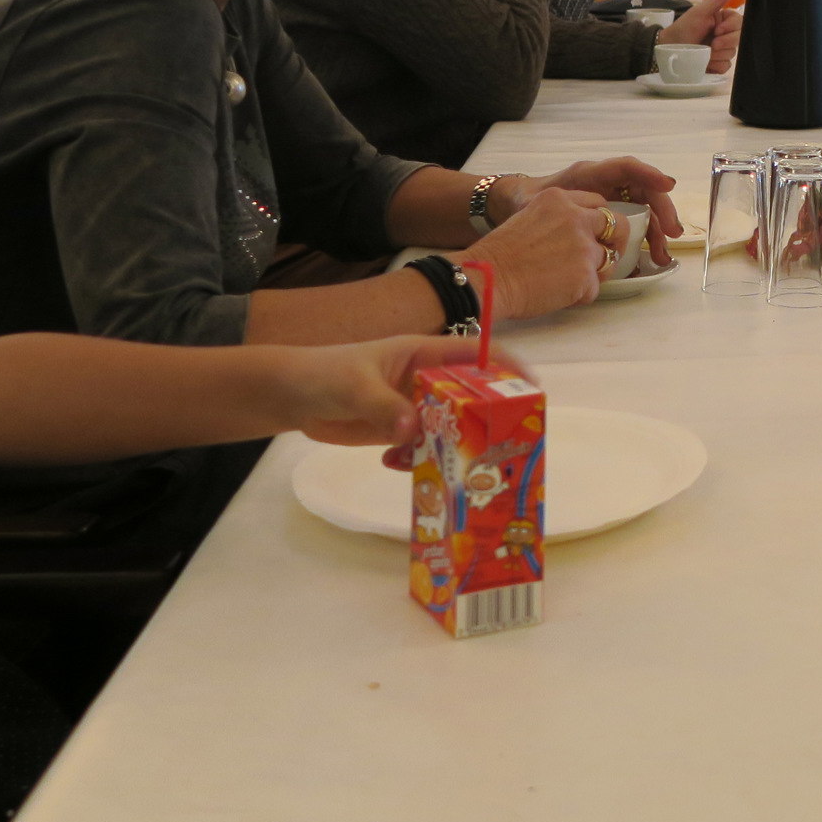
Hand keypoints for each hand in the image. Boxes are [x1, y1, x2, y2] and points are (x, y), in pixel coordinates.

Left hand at [293, 332, 501, 452]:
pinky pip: (422, 448)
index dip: (505, 365)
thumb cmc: (324, 374)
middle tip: (502, 444)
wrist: (290, 396)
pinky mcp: (397, 431)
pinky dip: (419, 461)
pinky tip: (400, 467)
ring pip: (448, 427)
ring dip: (452, 447)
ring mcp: (412, 407)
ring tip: (455, 469)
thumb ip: (384, 407)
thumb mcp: (355, 386)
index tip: (531, 389)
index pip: (474, 353)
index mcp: (422, 354)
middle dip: (486, 417)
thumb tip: (414, 432)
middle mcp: (424, 380)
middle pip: (469, 395)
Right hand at [462, 187, 607, 316]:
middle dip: (615, 242)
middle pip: (618, 225)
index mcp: (559, 199)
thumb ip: (558, 219)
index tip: (595, 233)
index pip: (598, 203)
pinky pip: (594, 288)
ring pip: (609, 260)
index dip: (599, 222)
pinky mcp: (585, 275)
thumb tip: (580, 235)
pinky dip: (580, 295)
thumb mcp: (528, 217)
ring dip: (594, 273)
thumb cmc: (500, 255)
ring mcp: (583, 246)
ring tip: (567, 281)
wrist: (487, 278)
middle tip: (606, 256)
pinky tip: (557, 294)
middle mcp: (575, 217)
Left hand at [502, 157, 682, 274]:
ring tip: (662, 255)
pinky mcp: (611, 213)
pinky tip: (650, 256)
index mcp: (589, 174)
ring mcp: (611, 197)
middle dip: (662, 210)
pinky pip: (636, 221)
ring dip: (657, 230)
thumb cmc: (528, 199)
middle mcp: (605, 183)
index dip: (648, 173)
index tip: (668, 186)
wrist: (517, 205)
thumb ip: (555, 205)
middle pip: (644, 190)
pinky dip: (646, 237)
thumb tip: (578, 214)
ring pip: (644, 208)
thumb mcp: (538, 200)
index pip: (625, 167)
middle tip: (673, 234)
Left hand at [661, 0, 740, 72]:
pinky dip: (716, 65)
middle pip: (738, 39)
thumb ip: (717, 0)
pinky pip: (726, 66)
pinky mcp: (718, 64)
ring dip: (717, 54)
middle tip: (711, 44)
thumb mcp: (700, 12)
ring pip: (732, 54)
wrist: (670, 48)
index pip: (739, 23)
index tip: (717, 30)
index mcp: (723, 21)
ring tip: (703, 52)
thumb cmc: (684, 27)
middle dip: (724, 42)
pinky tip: (705, 62)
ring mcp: (722, 50)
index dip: (731, 28)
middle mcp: (725, 35)